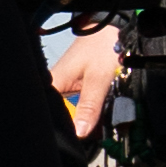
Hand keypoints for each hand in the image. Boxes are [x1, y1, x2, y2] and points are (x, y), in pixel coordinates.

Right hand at [48, 23, 125, 139]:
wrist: (113, 28)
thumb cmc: (103, 46)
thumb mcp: (99, 79)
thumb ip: (90, 106)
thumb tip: (80, 133)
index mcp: (53, 84)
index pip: (52, 117)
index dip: (67, 130)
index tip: (82, 138)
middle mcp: (54, 86)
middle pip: (61, 116)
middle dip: (78, 124)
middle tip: (94, 129)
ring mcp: (64, 85)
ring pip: (71, 110)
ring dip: (84, 117)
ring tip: (97, 117)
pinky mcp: (73, 85)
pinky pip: (78, 103)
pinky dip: (88, 108)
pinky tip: (97, 111)